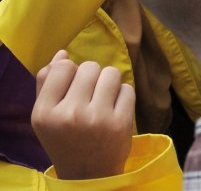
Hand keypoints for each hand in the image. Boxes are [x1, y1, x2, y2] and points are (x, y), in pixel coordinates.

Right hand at [32, 52, 133, 180]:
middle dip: (91, 77)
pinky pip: (128, 88)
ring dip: (109, 83)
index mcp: (45, 112)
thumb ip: (48, 83)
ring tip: (102, 100)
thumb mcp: (46, 115)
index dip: (71, 72)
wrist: (87, 173)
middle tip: (89, 97)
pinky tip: (114, 110)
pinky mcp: (121, 122)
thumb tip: (62, 54)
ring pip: (111, 73)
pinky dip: (123, 96)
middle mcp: (70, 114)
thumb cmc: (64, 138)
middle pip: (90, 67)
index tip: (72, 88)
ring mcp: (97, 118)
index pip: (64, 67)